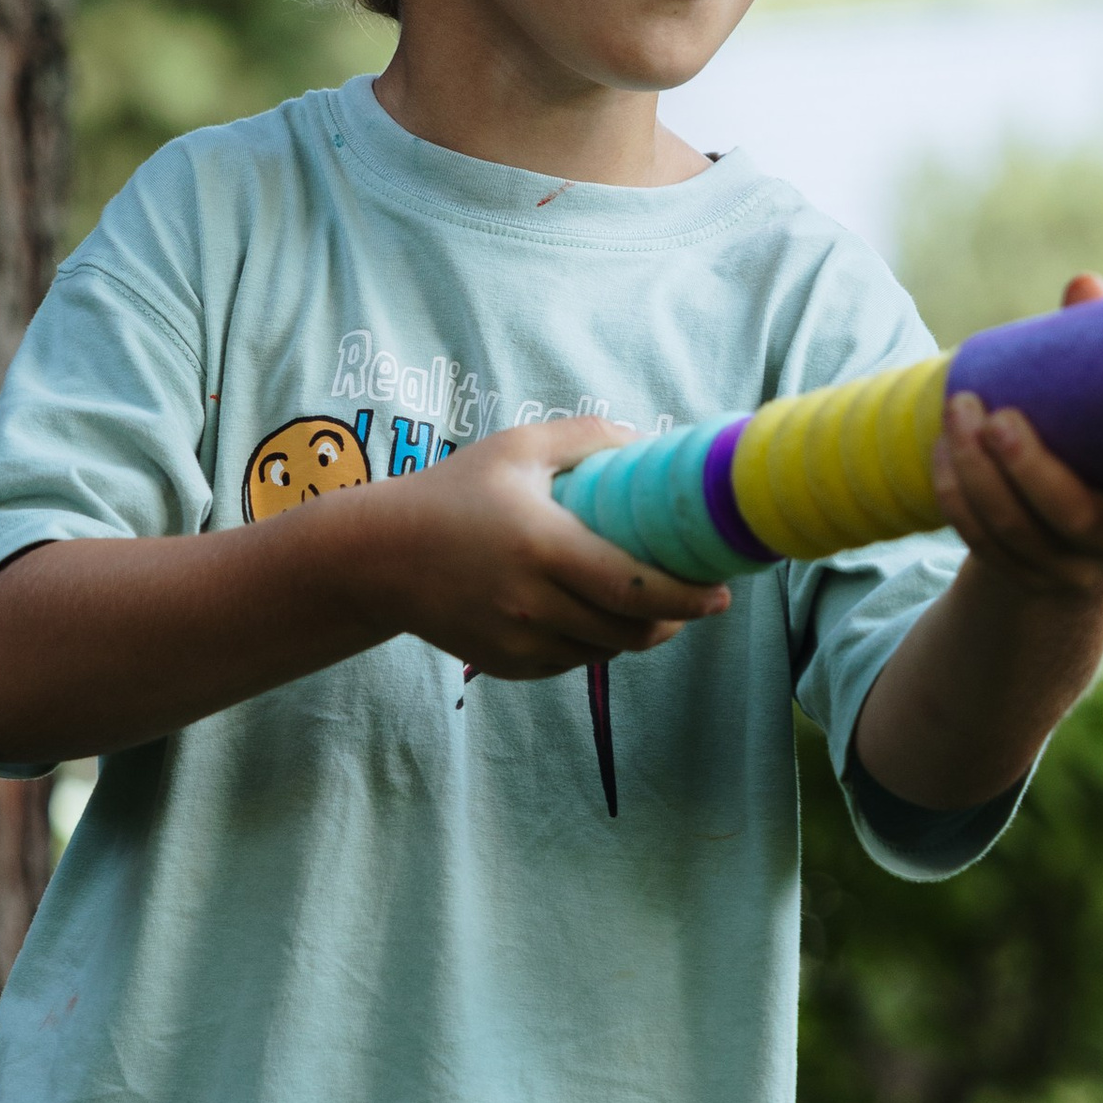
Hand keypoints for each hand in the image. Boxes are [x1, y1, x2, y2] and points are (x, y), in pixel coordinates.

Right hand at [373, 416, 729, 680]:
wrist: (381, 555)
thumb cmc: (455, 492)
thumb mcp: (518, 447)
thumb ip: (588, 437)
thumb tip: (649, 442)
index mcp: (543, 546)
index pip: (636, 588)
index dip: (689, 598)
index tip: (722, 593)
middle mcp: (531, 603)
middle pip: (629, 630)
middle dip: (676, 621)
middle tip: (702, 602)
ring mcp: (517, 641)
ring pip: (604, 651)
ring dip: (637, 634)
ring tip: (654, 607)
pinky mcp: (505, 665)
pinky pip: (570, 662)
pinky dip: (595, 644)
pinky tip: (597, 617)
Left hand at [936, 272, 1102, 602]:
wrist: (1069, 531)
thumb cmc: (1100, 444)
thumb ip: (1102, 349)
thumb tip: (1083, 284)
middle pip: (1072, 518)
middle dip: (1028, 468)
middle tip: (995, 416)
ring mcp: (1066, 566)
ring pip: (1016, 532)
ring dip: (977, 474)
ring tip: (958, 413)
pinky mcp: (1019, 574)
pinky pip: (981, 542)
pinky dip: (956, 494)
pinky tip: (942, 449)